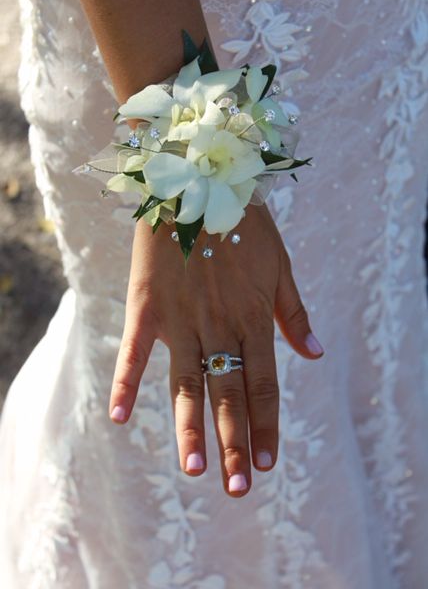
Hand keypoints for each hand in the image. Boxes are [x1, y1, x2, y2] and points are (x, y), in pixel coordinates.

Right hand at [109, 203, 323, 496]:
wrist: (198, 183)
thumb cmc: (244, 225)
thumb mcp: (281, 266)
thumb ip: (295, 314)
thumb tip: (314, 356)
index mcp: (254, 317)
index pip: (264, 384)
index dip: (266, 426)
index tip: (267, 464)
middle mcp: (221, 325)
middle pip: (229, 394)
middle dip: (235, 444)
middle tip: (236, 488)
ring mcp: (182, 319)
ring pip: (187, 384)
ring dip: (191, 427)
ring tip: (195, 470)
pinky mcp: (147, 306)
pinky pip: (135, 351)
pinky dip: (125, 382)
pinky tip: (118, 418)